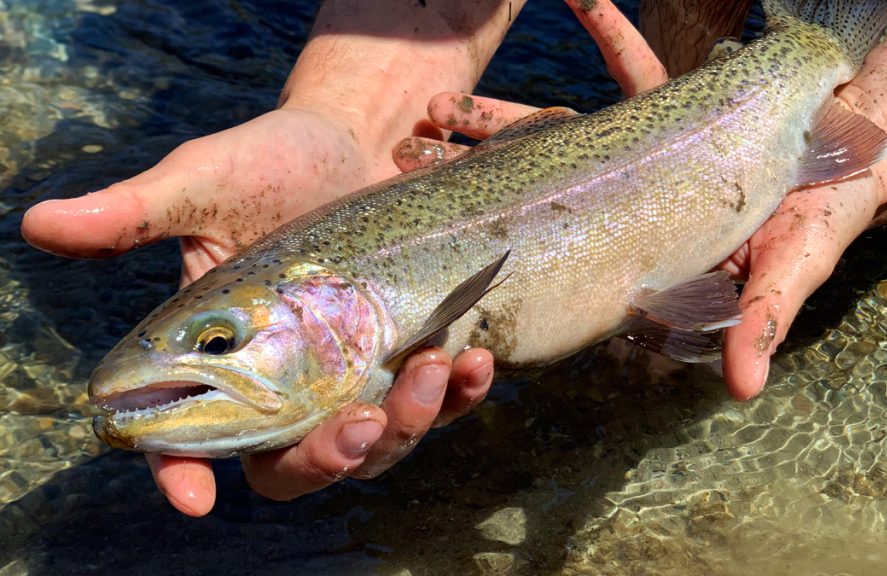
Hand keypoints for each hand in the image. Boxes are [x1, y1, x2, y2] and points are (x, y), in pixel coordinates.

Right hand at [21, 103, 494, 515]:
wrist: (362, 140)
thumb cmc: (273, 162)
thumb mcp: (205, 181)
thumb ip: (135, 211)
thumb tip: (40, 224)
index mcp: (222, 356)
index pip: (187, 435)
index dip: (181, 473)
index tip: (193, 499)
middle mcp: (288, 381)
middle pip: (294, 463)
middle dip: (326, 462)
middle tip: (357, 425)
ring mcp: (355, 375)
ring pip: (374, 447)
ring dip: (407, 427)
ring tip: (431, 366)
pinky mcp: (413, 356)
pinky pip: (440, 403)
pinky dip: (462, 395)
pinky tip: (473, 360)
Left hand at [393, 0, 886, 400]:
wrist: (856, 160)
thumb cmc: (820, 224)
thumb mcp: (791, 268)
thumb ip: (762, 317)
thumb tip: (743, 388)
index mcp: (641, 246)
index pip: (559, 245)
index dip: (506, 239)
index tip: (442, 224)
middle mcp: (628, 205)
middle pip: (534, 188)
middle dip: (474, 173)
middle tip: (413, 149)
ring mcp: (638, 155)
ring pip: (557, 131)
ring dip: (503, 115)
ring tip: (442, 104)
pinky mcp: (667, 109)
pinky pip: (630, 66)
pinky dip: (607, 28)